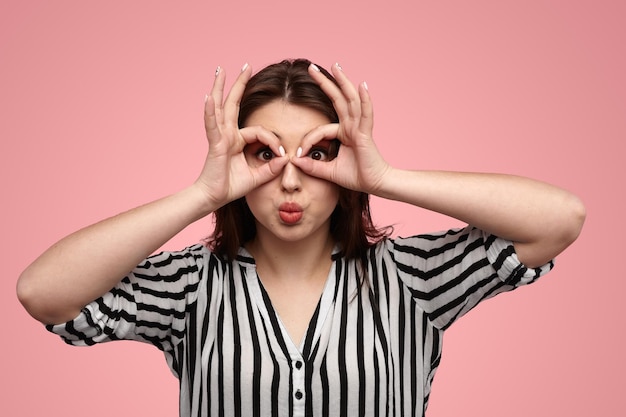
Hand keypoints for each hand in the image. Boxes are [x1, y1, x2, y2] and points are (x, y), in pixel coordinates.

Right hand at [196, 64, 287, 208]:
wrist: (213, 198)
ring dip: (220, 87)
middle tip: (246, 66)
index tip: (283, 156)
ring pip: (220, 107)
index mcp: (237, 141)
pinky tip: (208, 97)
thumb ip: (271, 168)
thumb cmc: (230, 188)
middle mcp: (228, 134)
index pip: (260, 132)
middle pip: (234, 104)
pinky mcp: (214, 144)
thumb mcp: (257, 177)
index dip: (273, 141)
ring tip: (220, 69)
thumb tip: (286, 159)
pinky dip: (209, 111)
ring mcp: (220, 137)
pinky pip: (212, 125)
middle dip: (240, 84)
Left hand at [291, 63, 390, 193]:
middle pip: (337, 99)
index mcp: (343, 133)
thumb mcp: (328, 171)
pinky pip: (365, 113)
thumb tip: (294, 161)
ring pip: (350, 100)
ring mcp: (359, 127)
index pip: (320, 130)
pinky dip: (365, 99)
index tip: (298, 155)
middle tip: (312, 68)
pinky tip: (362, 85)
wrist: (375, 184)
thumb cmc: (356, 177)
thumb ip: (312, 166)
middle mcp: (351, 126)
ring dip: (343, 82)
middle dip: (325, 83)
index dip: (307, 141)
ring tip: (335, 66)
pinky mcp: (366, 133)